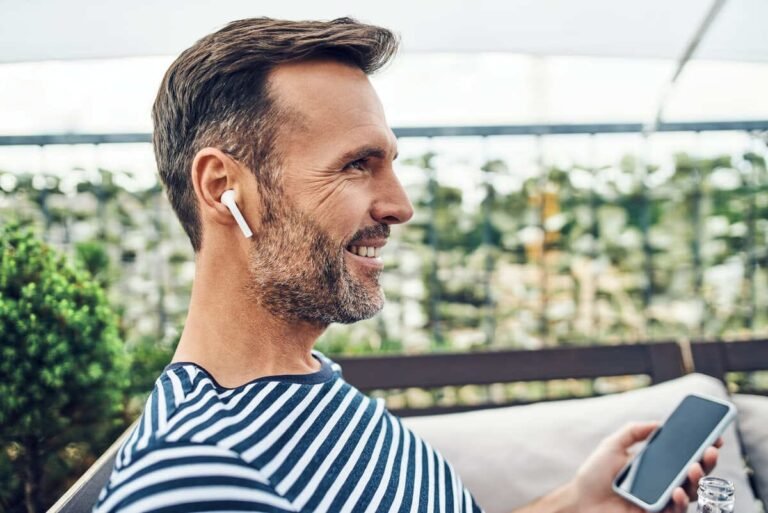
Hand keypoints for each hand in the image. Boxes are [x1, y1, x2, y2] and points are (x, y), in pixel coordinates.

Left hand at [569, 421, 721, 512]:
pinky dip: (680, 502)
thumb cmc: (594, 475)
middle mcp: (663, 485)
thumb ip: (633, 432)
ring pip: (690, 494)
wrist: (580, 501)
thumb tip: (659, 423)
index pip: (685, 457)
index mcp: (656, 467)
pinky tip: (677, 491)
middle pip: (694, 475)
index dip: (702, 448)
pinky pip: (676, 511)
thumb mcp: (612, 446)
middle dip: (707, 463)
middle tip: (710, 451)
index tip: (715, 437)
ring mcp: (661, 502)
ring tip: (694, 468)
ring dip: (697, 481)